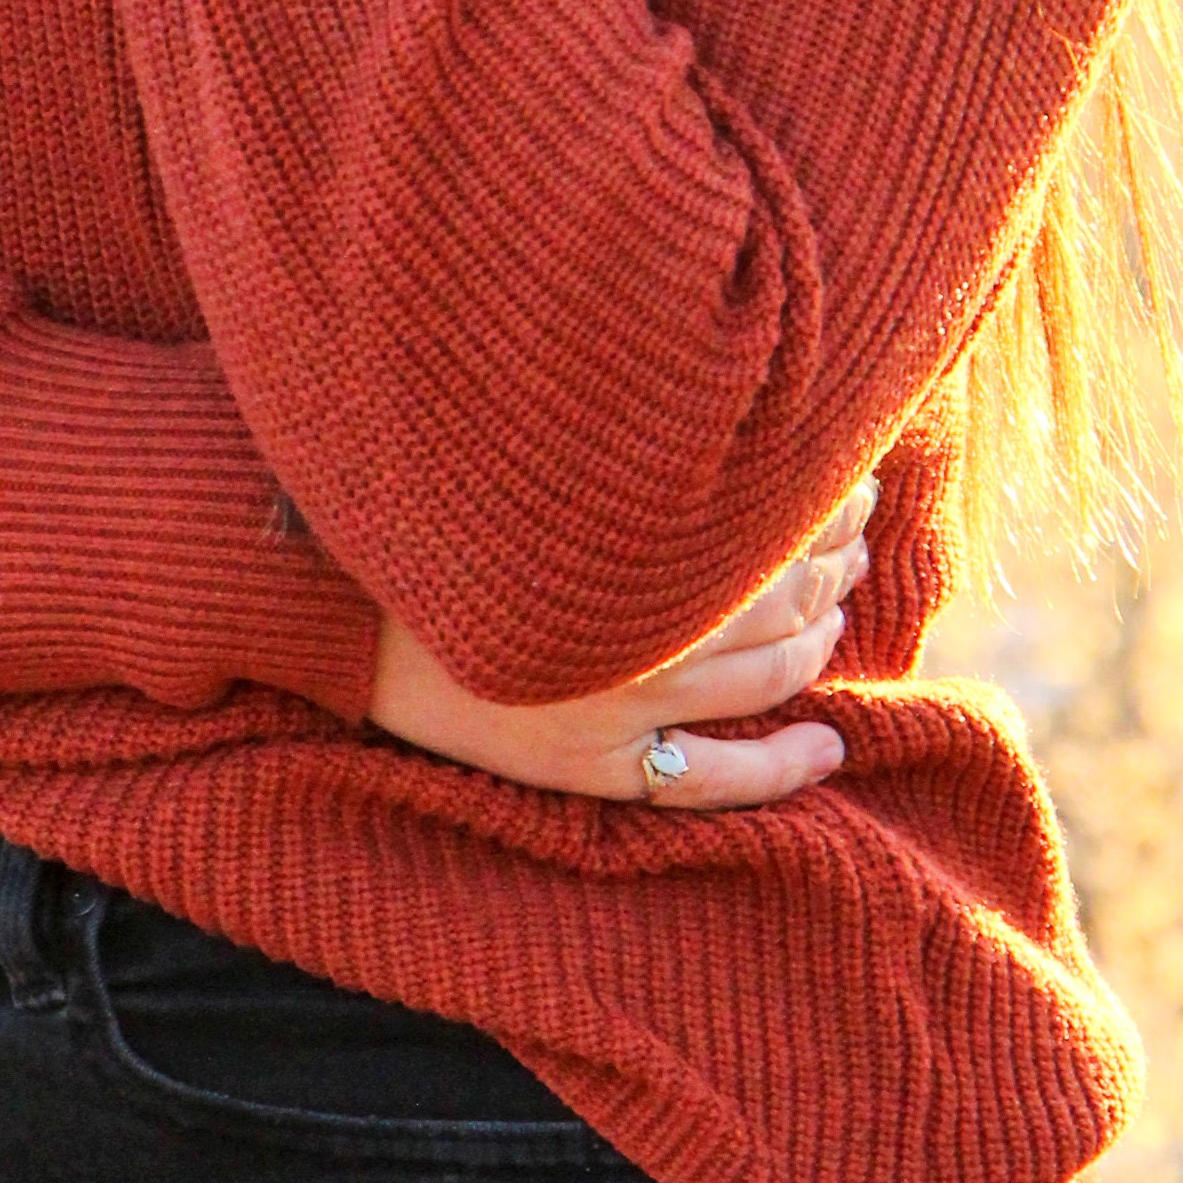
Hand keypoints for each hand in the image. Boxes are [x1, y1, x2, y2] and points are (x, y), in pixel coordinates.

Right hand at [361, 482, 876, 807]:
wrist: (323, 587)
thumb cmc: (428, 497)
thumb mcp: (530, 440)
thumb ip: (628, 434)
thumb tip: (716, 400)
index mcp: (633, 533)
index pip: (776, 525)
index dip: (827, 503)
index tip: (847, 473)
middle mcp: (640, 621)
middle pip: (785, 597)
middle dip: (836, 561)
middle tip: (858, 528)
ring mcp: (620, 703)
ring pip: (768, 679)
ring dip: (823, 642)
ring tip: (841, 611)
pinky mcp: (591, 765)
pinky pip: (716, 782)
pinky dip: (787, 771)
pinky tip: (830, 748)